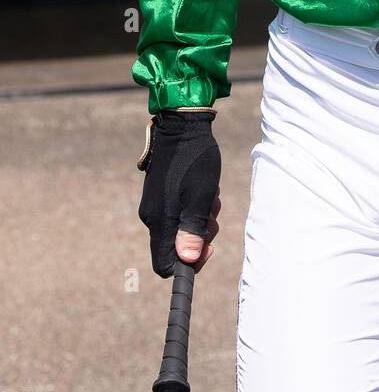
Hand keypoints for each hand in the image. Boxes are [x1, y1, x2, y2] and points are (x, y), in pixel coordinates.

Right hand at [137, 108, 220, 277]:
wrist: (181, 126)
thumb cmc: (194, 161)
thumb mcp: (200, 196)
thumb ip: (192, 229)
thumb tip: (187, 261)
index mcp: (160, 221)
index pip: (164, 264)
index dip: (187, 265)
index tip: (208, 248)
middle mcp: (152, 217)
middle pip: (176, 247)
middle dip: (200, 235)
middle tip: (213, 212)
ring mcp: (155, 204)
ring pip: (181, 228)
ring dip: (201, 218)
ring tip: (211, 196)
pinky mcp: (160, 194)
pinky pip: (179, 212)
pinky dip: (195, 205)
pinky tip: (205, 188)